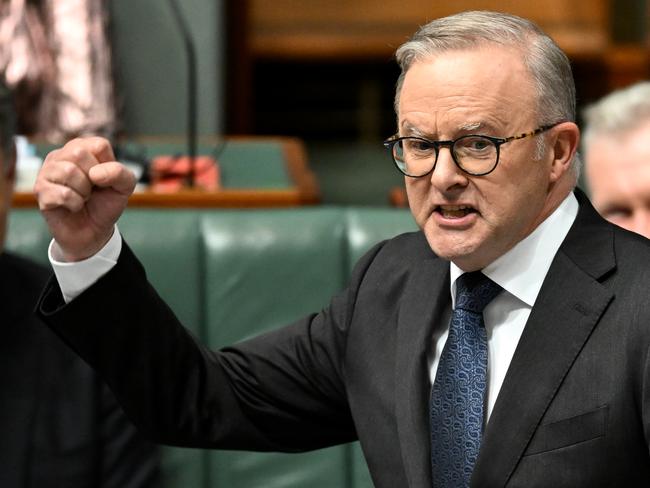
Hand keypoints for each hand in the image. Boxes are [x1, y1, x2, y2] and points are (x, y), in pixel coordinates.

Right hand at [34, 137, 135, 260]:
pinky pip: (62, 193)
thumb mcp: (124, 187)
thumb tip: (95, 173)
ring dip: (84, 191)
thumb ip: (120, 173)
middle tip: (92, 189)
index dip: (108, 166)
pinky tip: (74, 206)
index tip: (104, 179)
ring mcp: (47, 172)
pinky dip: (75, 204)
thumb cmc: (105, 204)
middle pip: (79, 153)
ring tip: (83, 198)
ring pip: (68, 171)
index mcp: (82, 148)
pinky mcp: (40, 191)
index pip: (99, 145)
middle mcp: (61, 156)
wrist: (94, 232)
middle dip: (94, 178)